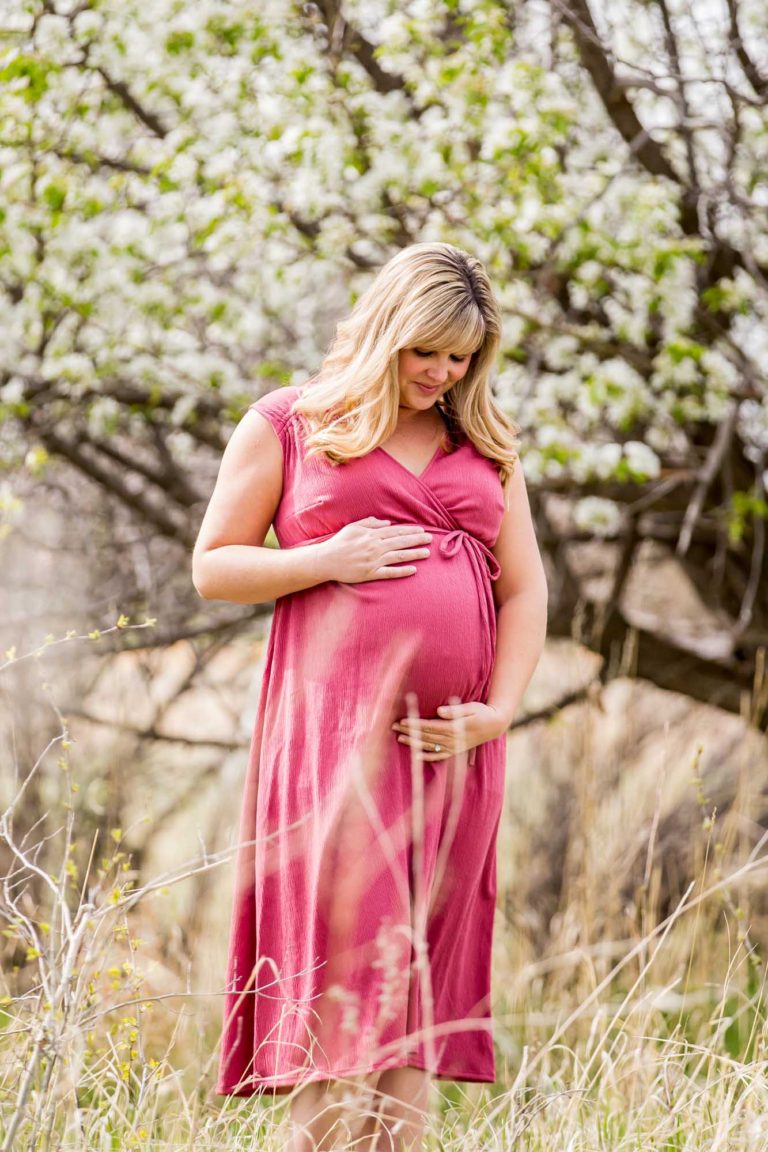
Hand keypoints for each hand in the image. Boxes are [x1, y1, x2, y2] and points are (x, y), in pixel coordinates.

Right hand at [317, 517, 432, 583]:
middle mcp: (374, 546)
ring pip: (398, 556)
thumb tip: (387, 523)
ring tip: (427, 553)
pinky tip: (414, 570)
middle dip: (417, 540)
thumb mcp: (353, 527)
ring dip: (414, 554)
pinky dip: (402, 571)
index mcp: (371, 534)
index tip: (422, 531)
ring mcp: (373, 561)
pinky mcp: (370, 573)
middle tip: (431, 539)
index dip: (410, 531)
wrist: (326, 560)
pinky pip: (389, 572)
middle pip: (400, 542)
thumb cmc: (339, 543)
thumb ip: (370, 523)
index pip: (395, 532)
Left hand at [391, 698, 506, 760]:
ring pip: (430, 745)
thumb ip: (455, 711)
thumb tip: (440, 711)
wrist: (495, 725)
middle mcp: (453, 739)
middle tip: (393, 726)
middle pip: (426, 736)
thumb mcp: (471, 707)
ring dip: (414, 742)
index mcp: (454, 728)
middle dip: (409, 731)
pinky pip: (439, 756)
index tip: (401, 720)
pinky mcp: (456, 751)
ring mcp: (454, 747)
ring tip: (399, 738)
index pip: (429, 726)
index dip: (415, 724)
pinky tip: (416, 756)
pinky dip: (428, 756)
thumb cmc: (482, 712)